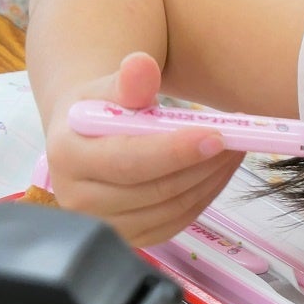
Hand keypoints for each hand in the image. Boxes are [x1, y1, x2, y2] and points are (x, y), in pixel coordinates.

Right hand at [42, 52, 244, 245]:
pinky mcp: (129, 239)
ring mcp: (103, 226)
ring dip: (210, 179)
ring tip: (234, 149)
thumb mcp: (108, 85)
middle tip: (238, 138)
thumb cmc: (100, 108)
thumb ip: (129, 80)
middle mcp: (77, 200)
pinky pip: (176, 221)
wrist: (86, 138)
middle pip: (155, 190)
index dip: (175, 151)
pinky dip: (204, 195)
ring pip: (171, 208)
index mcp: (66, 156)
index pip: (129, 161)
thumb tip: (142, 65)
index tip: (216, 136)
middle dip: (203, 164)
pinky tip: (219, 169)